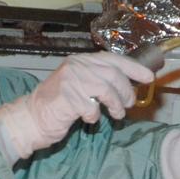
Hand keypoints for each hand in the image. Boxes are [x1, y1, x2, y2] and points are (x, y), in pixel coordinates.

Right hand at [0, 52, 153, 162]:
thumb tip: (127, 85)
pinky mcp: (66, 98)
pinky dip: (94, 116)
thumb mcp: (79, 86)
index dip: (133, 68)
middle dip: (125, 91)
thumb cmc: (57, 106)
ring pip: (105, 89)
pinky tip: (89, 119)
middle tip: (128, 105)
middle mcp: (76, 66)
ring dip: (115, 105)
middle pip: (112, 74)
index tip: (149, 78)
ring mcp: (70, 81)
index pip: (112, 59)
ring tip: (116, 115)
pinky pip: (91, 107)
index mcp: (80, 61)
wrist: (30, 119)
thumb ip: (98, 81)